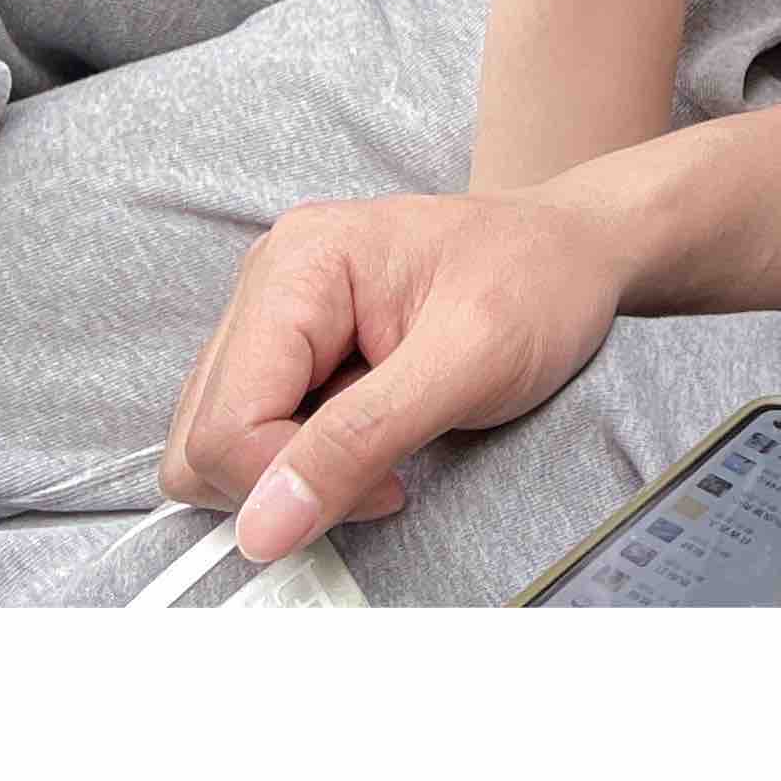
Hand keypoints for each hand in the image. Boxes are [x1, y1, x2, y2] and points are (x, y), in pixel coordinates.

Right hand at [161, 192, 629, 563]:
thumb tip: (262, 526)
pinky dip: (311, 459)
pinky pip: (258, 438)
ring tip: (388, 438)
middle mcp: (269, 282)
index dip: (292, 480)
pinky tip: (376, 429)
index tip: (387, 486)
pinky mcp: (292, 352)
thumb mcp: (470, 362)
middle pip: (202, 441)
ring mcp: (274, 318)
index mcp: (299, 262)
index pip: (226, 422)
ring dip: (299, 471)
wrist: (578, 253)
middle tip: (386, 470)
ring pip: (217, 447)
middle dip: (286, 479)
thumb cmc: (540, 283)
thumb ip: (361, 441)